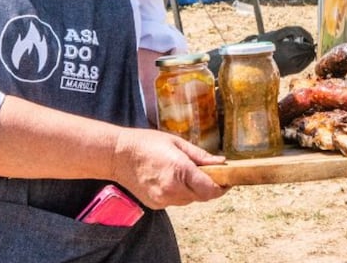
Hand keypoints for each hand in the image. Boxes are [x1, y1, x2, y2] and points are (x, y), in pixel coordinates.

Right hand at [111, 128, 227, 208]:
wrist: (118, 155)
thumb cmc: (147, 143)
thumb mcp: (177, 143)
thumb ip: (200, 156)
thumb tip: (221, 162)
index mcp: (180, 172)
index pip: (211, 190)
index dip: (223, 186)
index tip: (228, 179)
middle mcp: (172, 190)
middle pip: (202, 196)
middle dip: (210, 186)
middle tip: (211, 173)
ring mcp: (163, 199)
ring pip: (190, 200)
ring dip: (195, 190)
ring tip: (188, 173)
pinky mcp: (156, 204)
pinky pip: (176, 201)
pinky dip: (180, 192)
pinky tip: (172, 178)